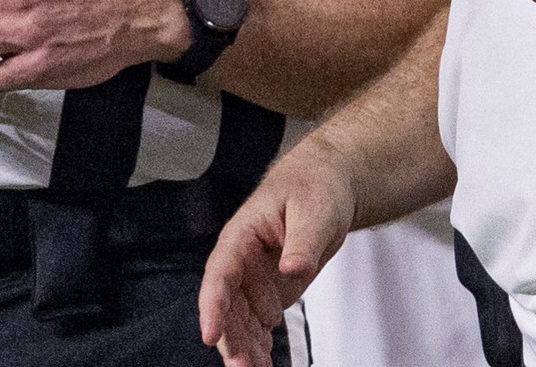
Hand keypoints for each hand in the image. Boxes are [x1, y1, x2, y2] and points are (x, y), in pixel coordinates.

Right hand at [198, 139, 357, 366]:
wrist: (325, 186)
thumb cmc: (313, 186)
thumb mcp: (314, 209)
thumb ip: (303, 241)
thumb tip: (293, 268)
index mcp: (241, 235)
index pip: (219, 272)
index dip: (212, 305)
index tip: (210, 334)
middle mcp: (241, 262)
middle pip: (227, 306)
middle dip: (231, 339)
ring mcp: (254, 281)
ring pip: (240, 322)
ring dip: (245, 349)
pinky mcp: (269, 293)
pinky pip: (258, 326)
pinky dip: (260, 347)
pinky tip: (263, 366)